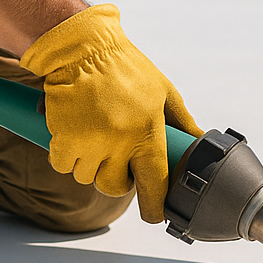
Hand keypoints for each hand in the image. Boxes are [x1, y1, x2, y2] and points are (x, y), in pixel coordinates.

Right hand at [20, 4, 202, 222]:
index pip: (153, 184)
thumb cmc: (125, 68)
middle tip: (115, 159)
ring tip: (93, 136)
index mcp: (147, 132)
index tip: (153, 214)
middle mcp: (118, 142)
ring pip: (85, 176)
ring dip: (88, 164)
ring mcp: (89, 141)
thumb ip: (181, 120)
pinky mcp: (62, 137)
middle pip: (113, 187)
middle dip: (114, 179)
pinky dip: (65, 155)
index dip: (154, 207)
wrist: (82, 48)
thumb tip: (200, 141)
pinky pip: (62, 164)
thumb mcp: (162, 90)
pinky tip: (72, 134)